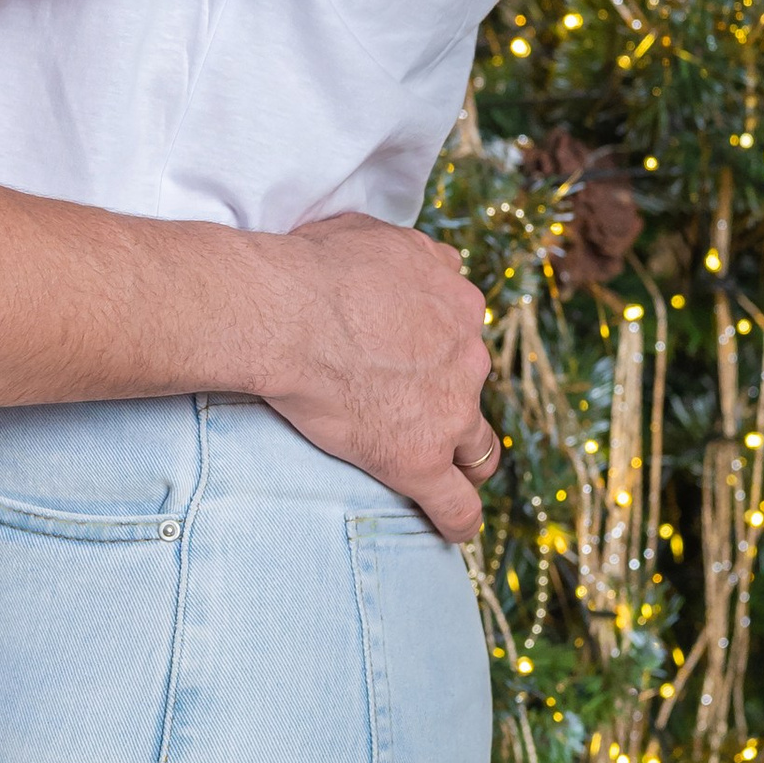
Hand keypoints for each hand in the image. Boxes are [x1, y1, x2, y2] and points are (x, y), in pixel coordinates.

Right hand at [263, 213, 496, 540]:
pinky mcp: (419, 459)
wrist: (286, 313)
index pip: (462, 331)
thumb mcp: (376, 233)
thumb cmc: (315, 267)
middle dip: (449, 398)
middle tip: (405, 405)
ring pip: (477, 447)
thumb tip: (432, 262)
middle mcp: (467, 356)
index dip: (436, 348)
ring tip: (438, 469)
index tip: (407, 357)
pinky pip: (456, 504)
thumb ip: (415, 253)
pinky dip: (457, 520)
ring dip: (462, 456)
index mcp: (457, 303)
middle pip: (472, 387)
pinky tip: (450, 529)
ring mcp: (449, 411)